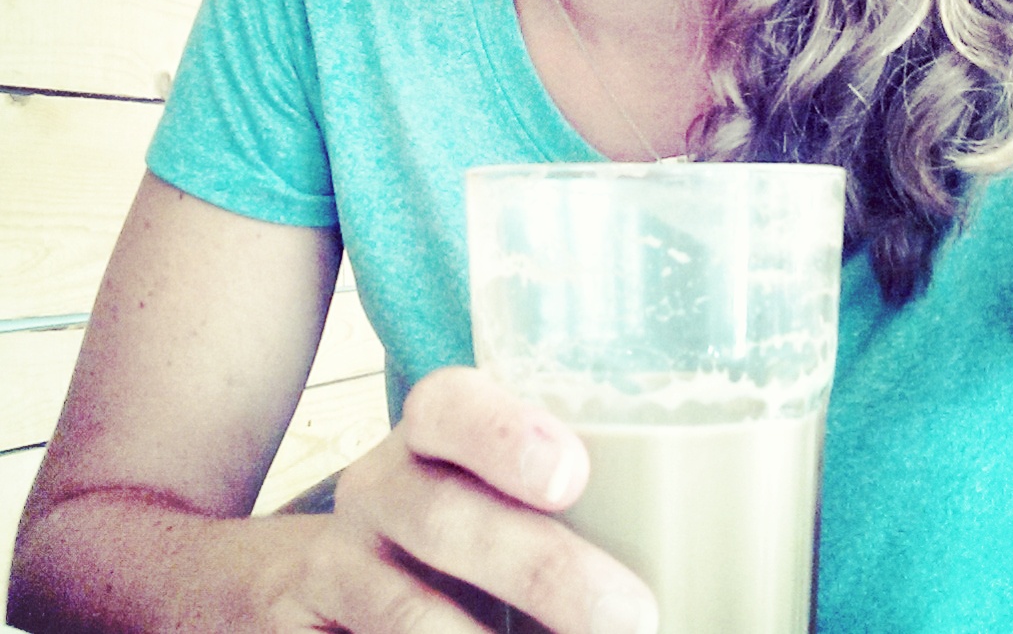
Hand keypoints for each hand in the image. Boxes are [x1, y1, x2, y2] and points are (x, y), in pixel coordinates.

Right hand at [262, 366, 658, 633]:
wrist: (303, 587)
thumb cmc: (453, 532)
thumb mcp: (493, 497)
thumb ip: (566, 507)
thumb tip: (704, 564)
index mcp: (430, 435)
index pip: (450, 406)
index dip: (503, 434)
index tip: (572, 475)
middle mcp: (378, 489)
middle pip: (444, 517)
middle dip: (542, 569)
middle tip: (633, 616)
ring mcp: (336, 567)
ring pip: (403, 610)